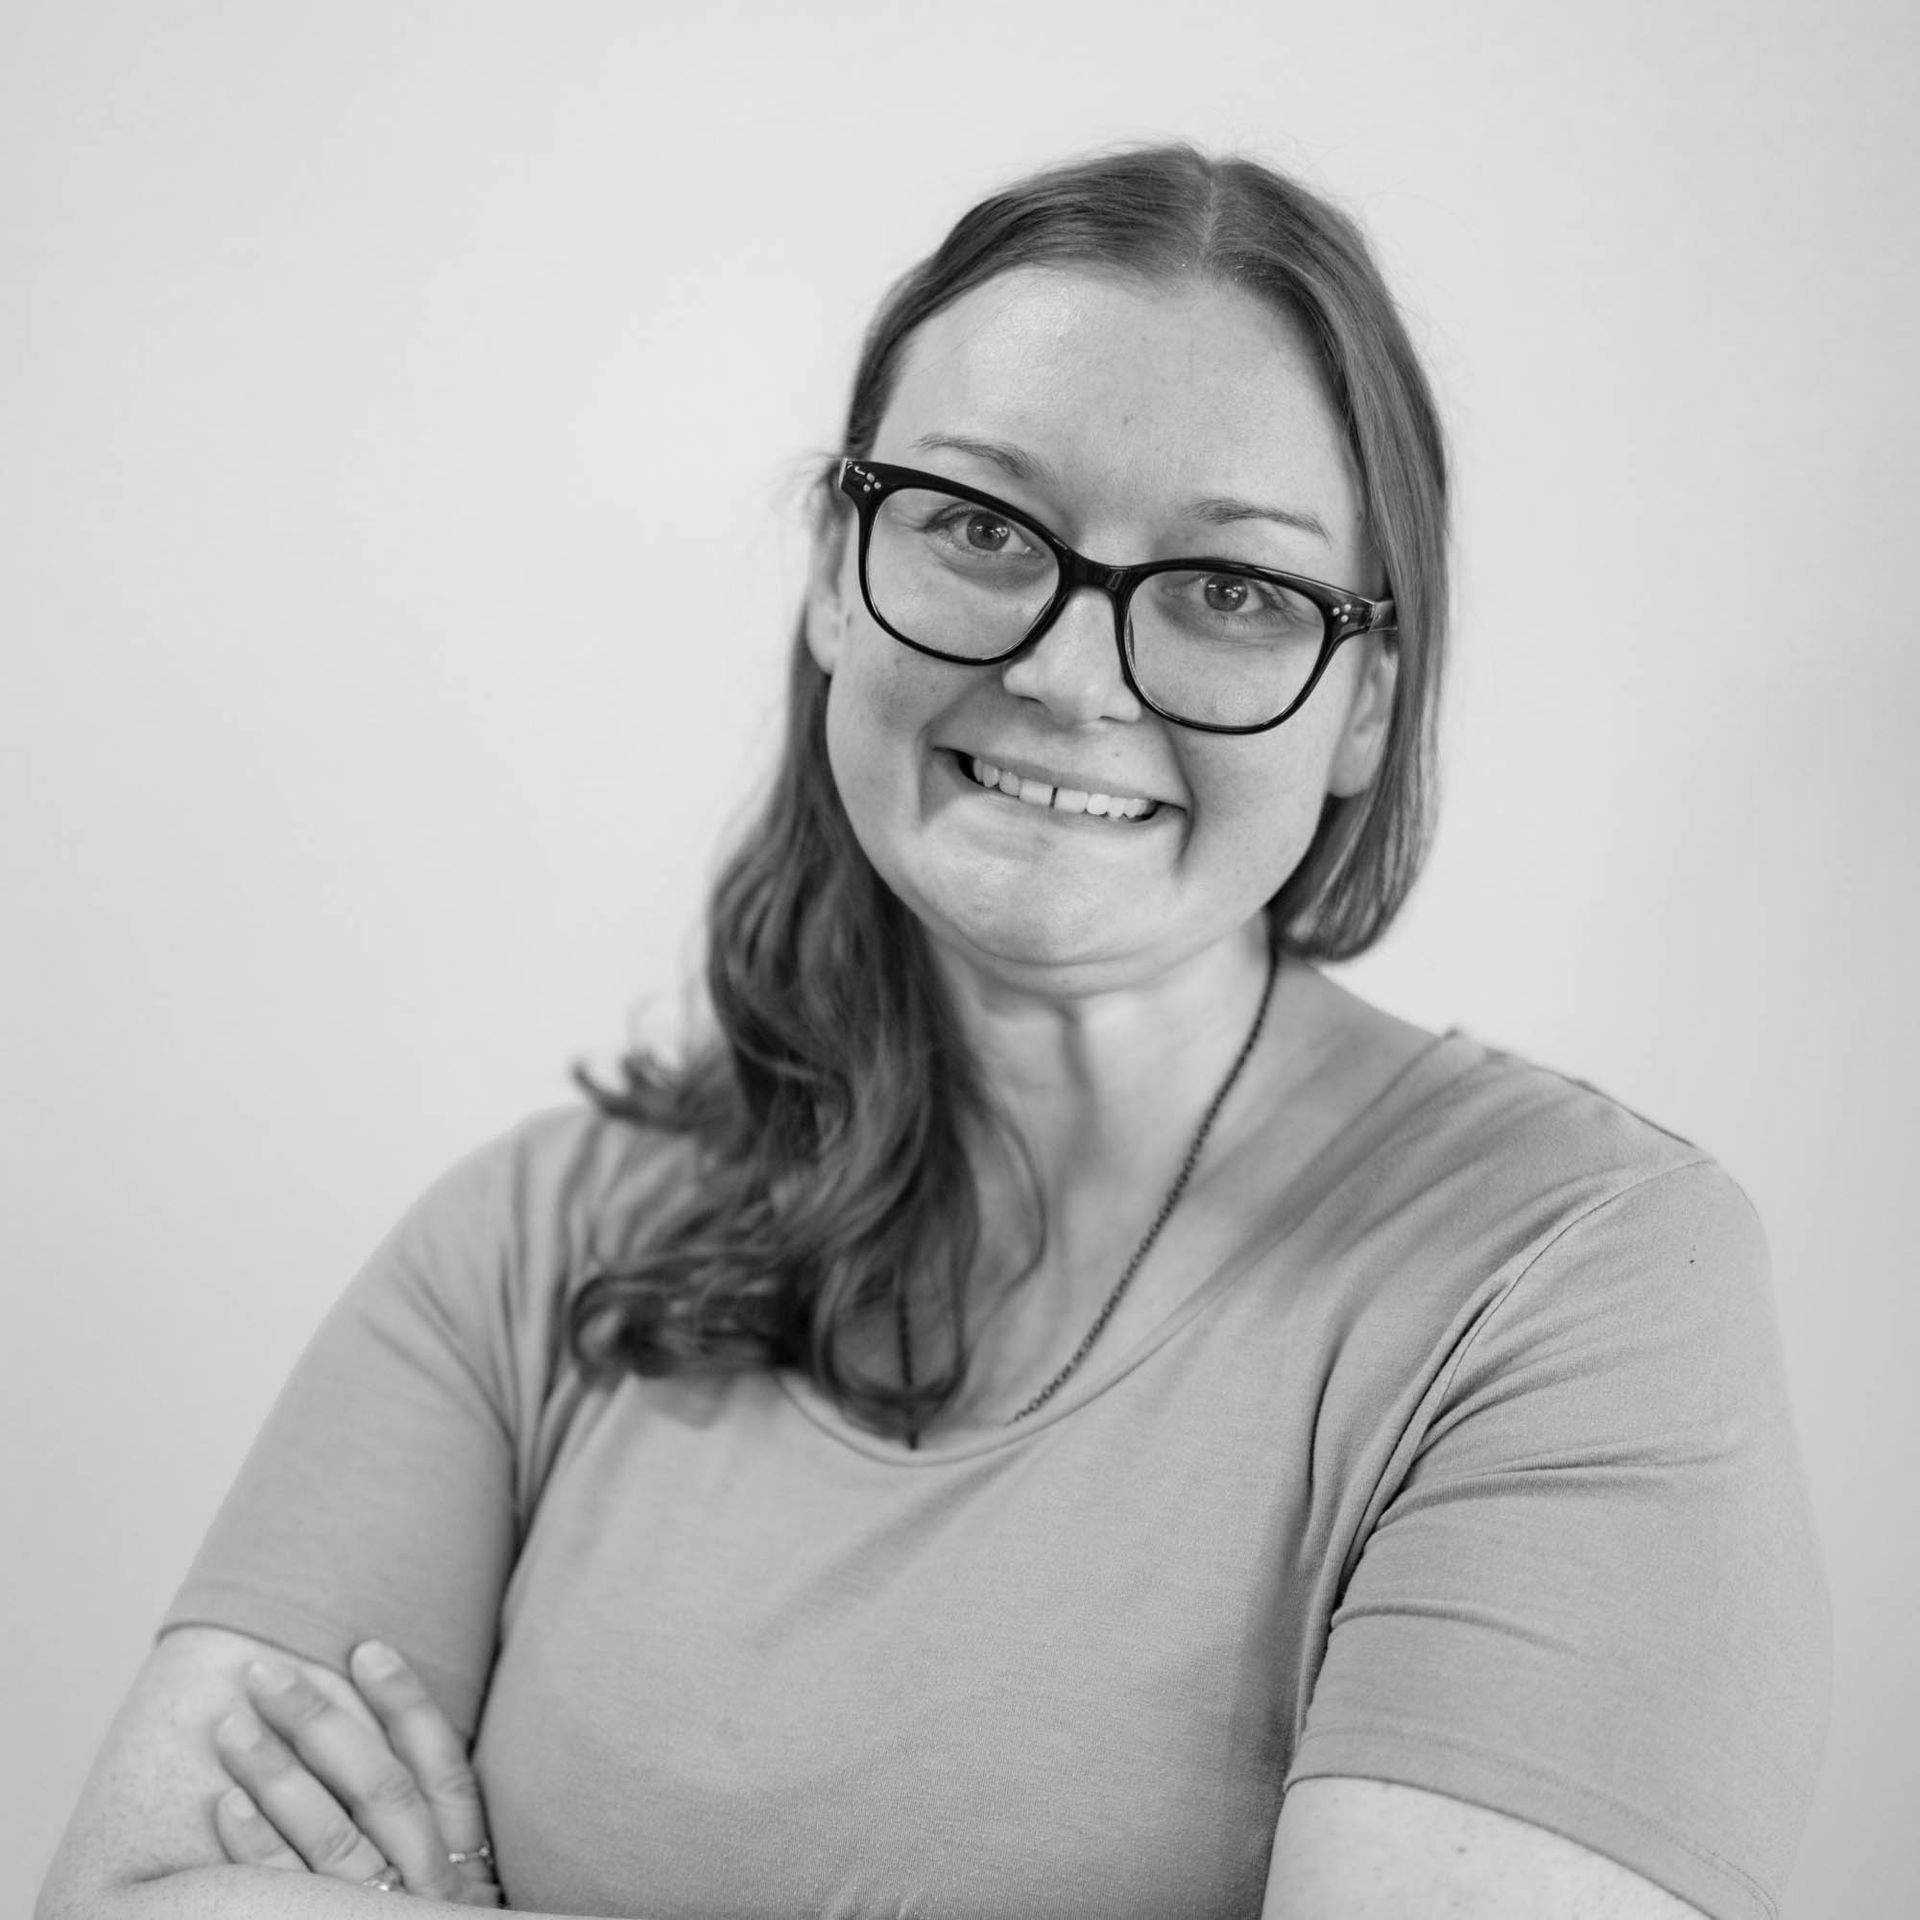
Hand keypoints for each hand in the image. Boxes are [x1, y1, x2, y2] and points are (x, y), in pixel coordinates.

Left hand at [212, 1640, 500, 1905]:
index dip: (408, 1705)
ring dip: (278, 1774)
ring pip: (332, 1834)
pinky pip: (289, 1891)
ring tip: (232, 1725)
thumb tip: (364, 1746)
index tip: (366, 1649)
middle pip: (380, 1789)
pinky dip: (260, 1846)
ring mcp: (383, 1915)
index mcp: (468, 1866)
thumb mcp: (458, 1894)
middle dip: (322, 1722)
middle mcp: (432, 1886)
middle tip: (266, 1673)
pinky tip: (228, 1805)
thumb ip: (428, 1837)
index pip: (444, 1771)